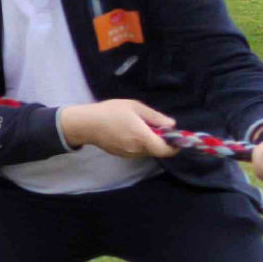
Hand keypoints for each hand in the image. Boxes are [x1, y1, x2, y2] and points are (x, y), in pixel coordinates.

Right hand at [58, 98, 176, 158]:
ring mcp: (128, 154)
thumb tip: (172, 124)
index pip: (166, 150)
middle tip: (158, 128)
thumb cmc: (110, 112)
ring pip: (147, 152)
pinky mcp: (120, 154)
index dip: (175, 147)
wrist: (85, 124)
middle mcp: (137, 149)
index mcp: (142, 137)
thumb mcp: (134, 107)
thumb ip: (155, 116)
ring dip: (150, 143)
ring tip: (141, 128)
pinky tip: (130, 133)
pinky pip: (136, 151)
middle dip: (162, 142)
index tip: (176, 138)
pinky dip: (139, 144)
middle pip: (157, 151)